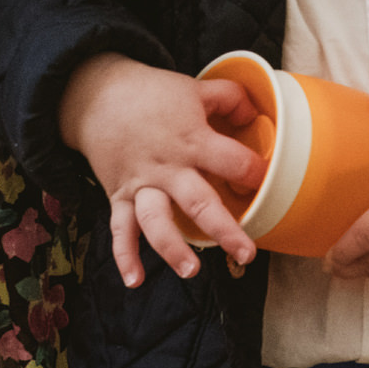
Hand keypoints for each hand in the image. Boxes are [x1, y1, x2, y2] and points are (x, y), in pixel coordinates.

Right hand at [59, 52, 267, 286]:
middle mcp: (169, 167)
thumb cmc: (154, 93)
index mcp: (193, 140)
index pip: (232, 161)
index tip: (269, 183)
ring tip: (191, 271)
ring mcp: (142, 184)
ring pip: (157, 221)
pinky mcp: (118, 196)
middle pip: (199, 203)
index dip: (254, 172)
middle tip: (246, 254)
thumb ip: (231, 99)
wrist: (98, 96)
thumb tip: (256, 116)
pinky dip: (124, 255)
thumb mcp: (197, 87)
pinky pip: (119, 230)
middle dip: (224, 230)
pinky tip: (134, 280)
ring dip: (172, 248)